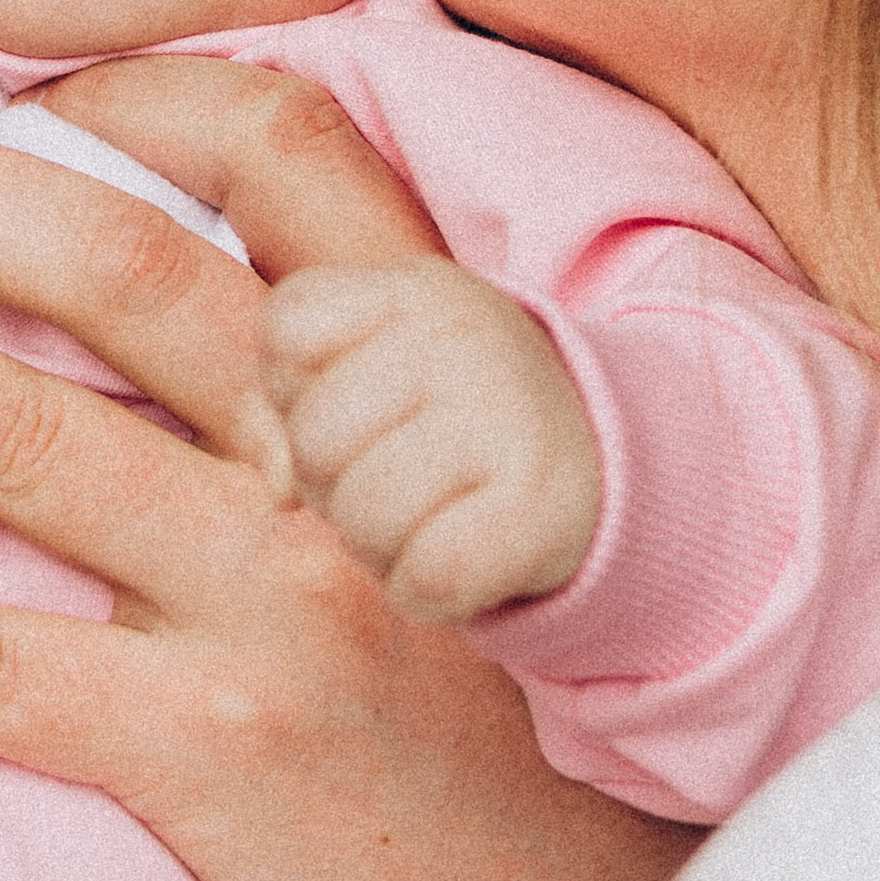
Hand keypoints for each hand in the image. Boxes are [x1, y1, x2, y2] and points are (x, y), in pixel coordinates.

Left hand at [0, 52, 696, 880]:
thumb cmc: (448, 646)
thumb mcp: (419, 457)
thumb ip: (303, 333)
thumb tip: (113, 186)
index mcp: (398, 356)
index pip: (277, 148)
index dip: (123, 89)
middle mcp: (344, 454)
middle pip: (116, 265)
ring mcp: (284, 594)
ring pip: (30, 442)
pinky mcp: (217, 745)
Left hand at [262, 261, 601, 618]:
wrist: (603, 461)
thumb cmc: (453, 420)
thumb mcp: (372, 374)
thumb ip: (287, 411)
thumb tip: (276, 486)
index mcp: (413, 289)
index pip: (285, 330)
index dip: (294, 390)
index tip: (358, 403)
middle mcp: (461, 338)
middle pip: (314, 439)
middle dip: (333, 483)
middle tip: (396, 476)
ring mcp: (505, 418)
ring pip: (361, 518)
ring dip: (377, 544)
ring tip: (428, 516)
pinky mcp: (538, 508)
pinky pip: (424, 579)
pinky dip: (422, 591)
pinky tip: (457, 558)